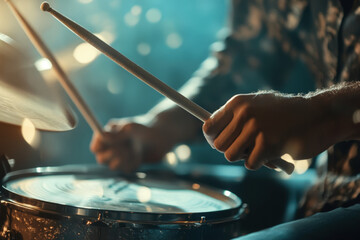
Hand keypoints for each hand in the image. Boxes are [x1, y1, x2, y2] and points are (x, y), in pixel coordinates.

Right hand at [90, 116, 174, 172]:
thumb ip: (117, 135)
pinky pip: (125, 169)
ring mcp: (121, 155)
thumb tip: (102, 136)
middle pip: (101, 159)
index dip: (98, 148)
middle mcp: (112, 145)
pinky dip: (132, 164)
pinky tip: (140, 156)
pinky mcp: (129, 163)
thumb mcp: (131, 129)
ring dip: (123, 161)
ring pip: (112, 166)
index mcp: (109, 134)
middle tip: (124, 150)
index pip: (96, 146)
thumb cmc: (146, 128)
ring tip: (135, 152)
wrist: (163, 136)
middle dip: (111, 156)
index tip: (108, 148)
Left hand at [202, 92, 334, 169]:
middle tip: (246, 148)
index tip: (222, 144)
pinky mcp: (268, 143)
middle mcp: (243, 114)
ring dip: (245, 157)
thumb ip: (235, 116)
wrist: (318, 115)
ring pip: (231, 156)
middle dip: (231, 150)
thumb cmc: (285, 113)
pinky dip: (260, 163)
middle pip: (218, 145)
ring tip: (260, 149)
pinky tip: (272, 152)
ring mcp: (255, 128)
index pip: (209, 127)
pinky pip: (250, 163)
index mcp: (237, 103)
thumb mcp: (257, 105)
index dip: (212, 139)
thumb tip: (209, 131)